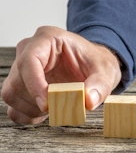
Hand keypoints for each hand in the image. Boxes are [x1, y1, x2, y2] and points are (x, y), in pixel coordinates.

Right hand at [1, 26, 121, 123]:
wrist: (94, 66)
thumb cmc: (96, 63)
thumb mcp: (106, 71)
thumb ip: (100, 85)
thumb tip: (88, 101)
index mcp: (48, 38)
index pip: (29, 61)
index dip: (34, 84)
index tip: (46, 104)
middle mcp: (29, 49)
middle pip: (17, 80)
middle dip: (35, 100)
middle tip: (59, 108)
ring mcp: (21, 67)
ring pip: (11, 93)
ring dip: (31, 109)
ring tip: (56, 109)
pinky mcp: (20, 83)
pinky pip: (12, 104)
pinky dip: (26, 114)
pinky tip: (45, 113)